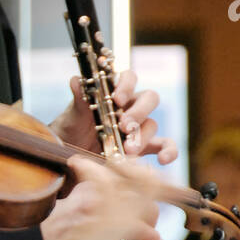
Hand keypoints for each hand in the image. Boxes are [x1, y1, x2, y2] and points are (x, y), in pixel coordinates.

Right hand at [28, 156, 167, 239]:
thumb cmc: (48, 223)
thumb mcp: (72, 194)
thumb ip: (95, 185)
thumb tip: (117, 181)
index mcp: (92, 187)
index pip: (133, 176)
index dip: (151, 180)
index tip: (162, 183)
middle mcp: (99, 204)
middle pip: (143, 202)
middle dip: (152, 212)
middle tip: (150, 218)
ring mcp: (100, 230)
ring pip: (141, 228)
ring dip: (153, 237)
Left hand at [50, 71, 177, 164]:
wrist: (70, 154)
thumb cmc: (73, 129)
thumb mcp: (72, 116)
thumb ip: (79, 99)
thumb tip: (76, 81)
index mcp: (115, 93)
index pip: (129, 78)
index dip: (127, 85)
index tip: (116, 99)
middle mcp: (131, 107)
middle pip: (149, 99)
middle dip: (138, 112)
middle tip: (124, 126)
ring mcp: (139, 127)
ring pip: (152, 124)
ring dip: (142, 136)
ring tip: (128, 150)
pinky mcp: (145, 148)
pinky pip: (164, 146)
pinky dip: (169, 151)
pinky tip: (163, 160)